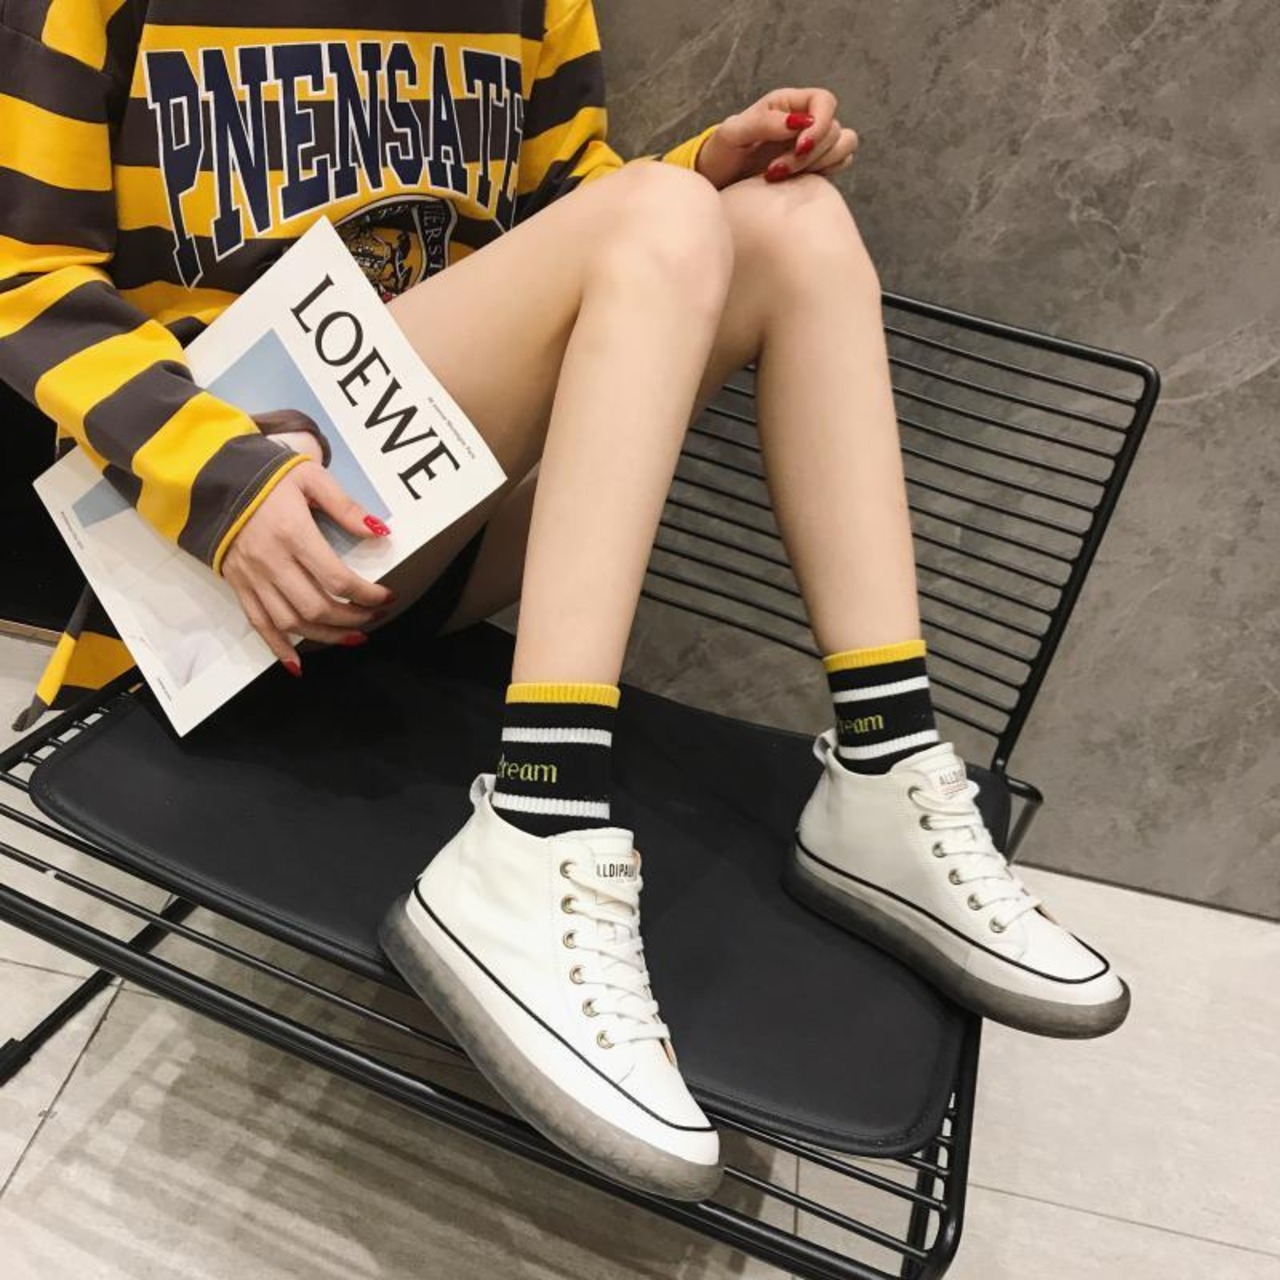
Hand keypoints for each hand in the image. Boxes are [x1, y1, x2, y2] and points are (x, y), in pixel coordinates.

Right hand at [221, 455, 394, 673]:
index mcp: (293, 534)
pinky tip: (297, 665)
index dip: (367, 594)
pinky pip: (259, 625)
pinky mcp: (238, 586)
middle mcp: (271, 562)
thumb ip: (345, 506)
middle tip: (374, 617)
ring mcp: (253, 578)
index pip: (337, 579)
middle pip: (316, 608)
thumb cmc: (267, 476)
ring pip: (291, 622)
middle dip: (352, 619)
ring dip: (325, 637)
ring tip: (353, 637)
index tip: (387, 596)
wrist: (213, 479)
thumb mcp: (310, 477)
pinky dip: (279, 648)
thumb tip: (379, 531)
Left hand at [695, 88, 858, 188]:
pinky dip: (825, 173)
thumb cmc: (722, 153)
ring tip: (782, 176)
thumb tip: (799, 122)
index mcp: (788, 104)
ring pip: (844, 146)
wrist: (719, 182)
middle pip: (835, 130)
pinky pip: (839, 165)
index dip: (821, 124)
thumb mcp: (733, 134)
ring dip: (820, 164)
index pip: (825, 101)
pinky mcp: (816, 168)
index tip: (800, 146)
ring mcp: (813, 145)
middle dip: (809, 154)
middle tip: (775, 170)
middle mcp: (805, 121)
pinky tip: (796, 181)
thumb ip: (764, 123)